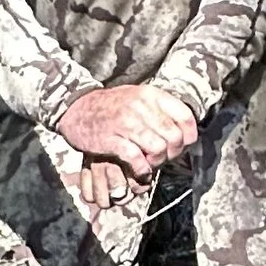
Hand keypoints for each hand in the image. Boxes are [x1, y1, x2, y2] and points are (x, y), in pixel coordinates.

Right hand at [55, 82, 198, 212]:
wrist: (76, 108)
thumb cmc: (111, 107)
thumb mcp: (138, 97)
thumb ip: (160, 109)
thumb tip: (185, 130)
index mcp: (151, 95)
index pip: (186, 116)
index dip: (189, 137)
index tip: (182, 146)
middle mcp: (141, 106)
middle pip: (174, 137)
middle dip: (173, 154)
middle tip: (164, 158)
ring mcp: (126, 123)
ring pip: (159, 149)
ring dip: (158, 163)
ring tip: (151, 164)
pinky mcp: (112, 140)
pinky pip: (137, 159)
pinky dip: (142, 170)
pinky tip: (139, 171)